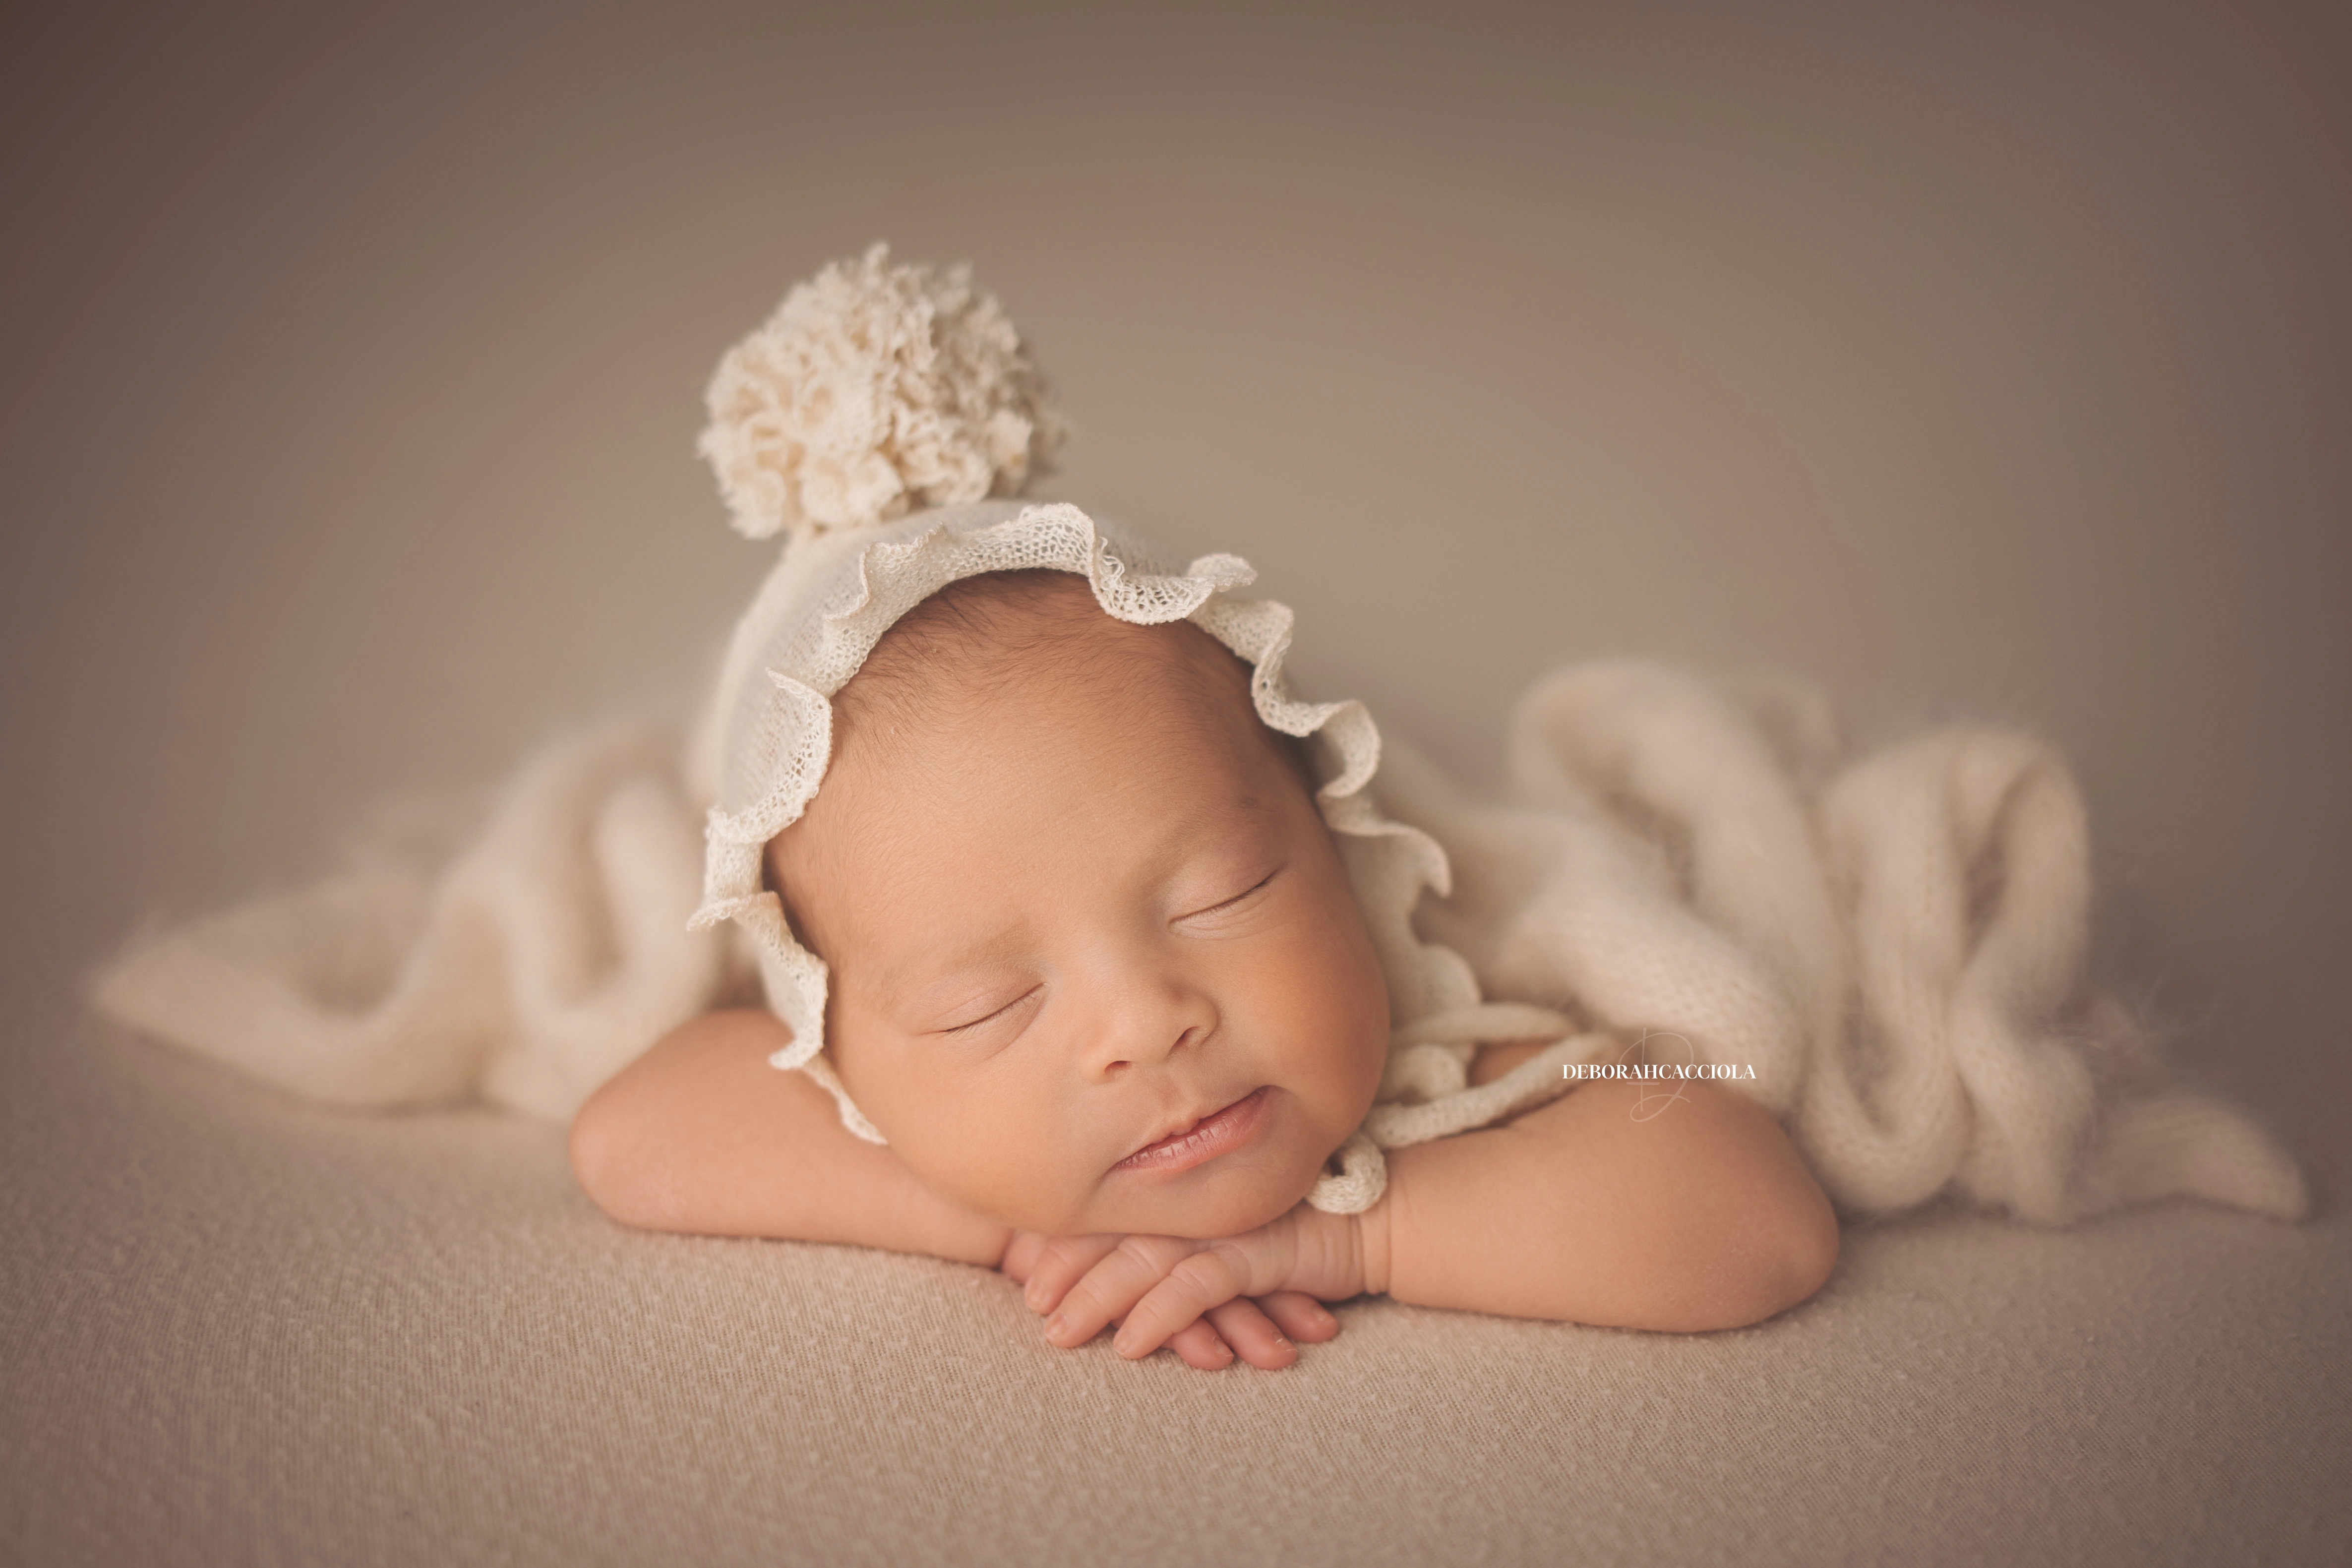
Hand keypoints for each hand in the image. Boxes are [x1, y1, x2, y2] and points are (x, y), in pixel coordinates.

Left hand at [1002, 1202, 1365, 1368]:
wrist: (1377, 1221)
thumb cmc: (1303, 1232)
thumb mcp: (1237, 1239)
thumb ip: (1191, 1250)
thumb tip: (1132, 1289)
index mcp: (1187, 1192)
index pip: (1112, 1214)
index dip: (1067, 1244)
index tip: (1029, 1278)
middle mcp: (1198, 1203)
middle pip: (1115, 1234)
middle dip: (1067, 1271)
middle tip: (1032, 1309)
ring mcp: (1225, 1224)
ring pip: (1143, 1260)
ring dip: (1097, 1299)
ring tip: (1059, 1334)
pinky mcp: (1257, 1252)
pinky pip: (1196, 1286)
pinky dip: (1160, 1315)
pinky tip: (1130, 1344)